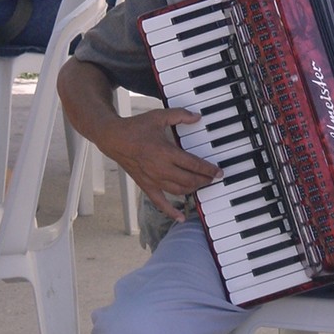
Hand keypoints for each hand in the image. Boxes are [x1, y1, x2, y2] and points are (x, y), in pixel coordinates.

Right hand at [104, 107, 222, 221]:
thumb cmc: (136, 128)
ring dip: (192, 190)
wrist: (114, 139)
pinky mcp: (146, 185)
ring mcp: (153, 179)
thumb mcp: (159, 116)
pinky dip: (171, 211)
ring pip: (178, 191)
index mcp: (166, 152)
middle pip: (189, 180)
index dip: (208, 169)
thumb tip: (197, 117)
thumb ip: (179, 115)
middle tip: (213, 178)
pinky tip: (180, 218)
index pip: (193, 164)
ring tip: (201, 186)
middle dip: (204, 180)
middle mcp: (161, 169)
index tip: (218, 172)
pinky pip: (160, 202)